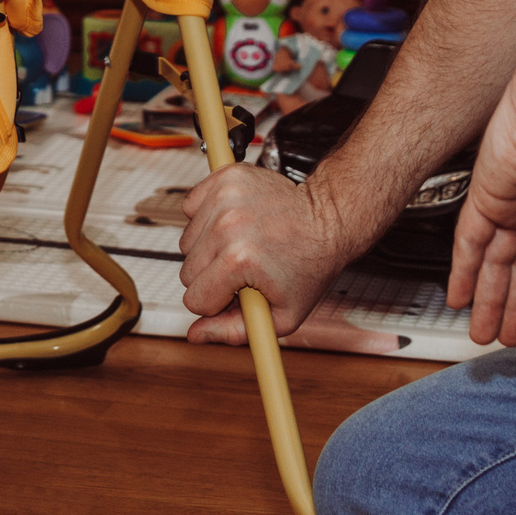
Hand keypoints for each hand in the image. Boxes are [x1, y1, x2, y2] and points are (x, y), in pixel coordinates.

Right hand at [178, 162, 352, 345]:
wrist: (328, 218)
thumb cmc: (310, 265)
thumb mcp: (281, 315)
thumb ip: (234, 330)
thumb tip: (196, 335)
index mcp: (239, 260)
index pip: (194, 299)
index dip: (216, 303)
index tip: (239, 293)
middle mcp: (227, 225)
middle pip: (187, 271)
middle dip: (212, 277)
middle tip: (244, 269)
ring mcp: (224, 197)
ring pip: (187, 240)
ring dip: (209, 247)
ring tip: (243, 244)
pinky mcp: (224, 178)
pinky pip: (191, 206)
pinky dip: (206, 217)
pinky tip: (233, 223)